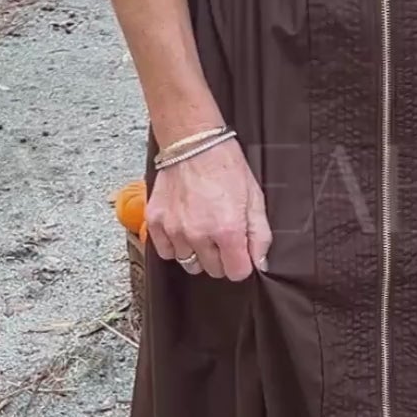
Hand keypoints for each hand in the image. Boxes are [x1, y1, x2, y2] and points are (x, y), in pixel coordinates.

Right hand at [146, 138, 270, 281]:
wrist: (193, 143)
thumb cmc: (225, 165)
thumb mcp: (255, 198)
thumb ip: (260, 235)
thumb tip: (259, 262)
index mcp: (227, 230)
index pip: (237, 273)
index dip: (242, 263)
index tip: (241, 251)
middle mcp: (198, 234)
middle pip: (213, 270)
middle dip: (221, 257)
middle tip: (222, 234)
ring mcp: (174, 229)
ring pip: (189, 264)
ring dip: (198, 252)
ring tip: (202, 229)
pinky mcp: (156, 222)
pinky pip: (166, 251)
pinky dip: (175, 245)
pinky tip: (184, 228)